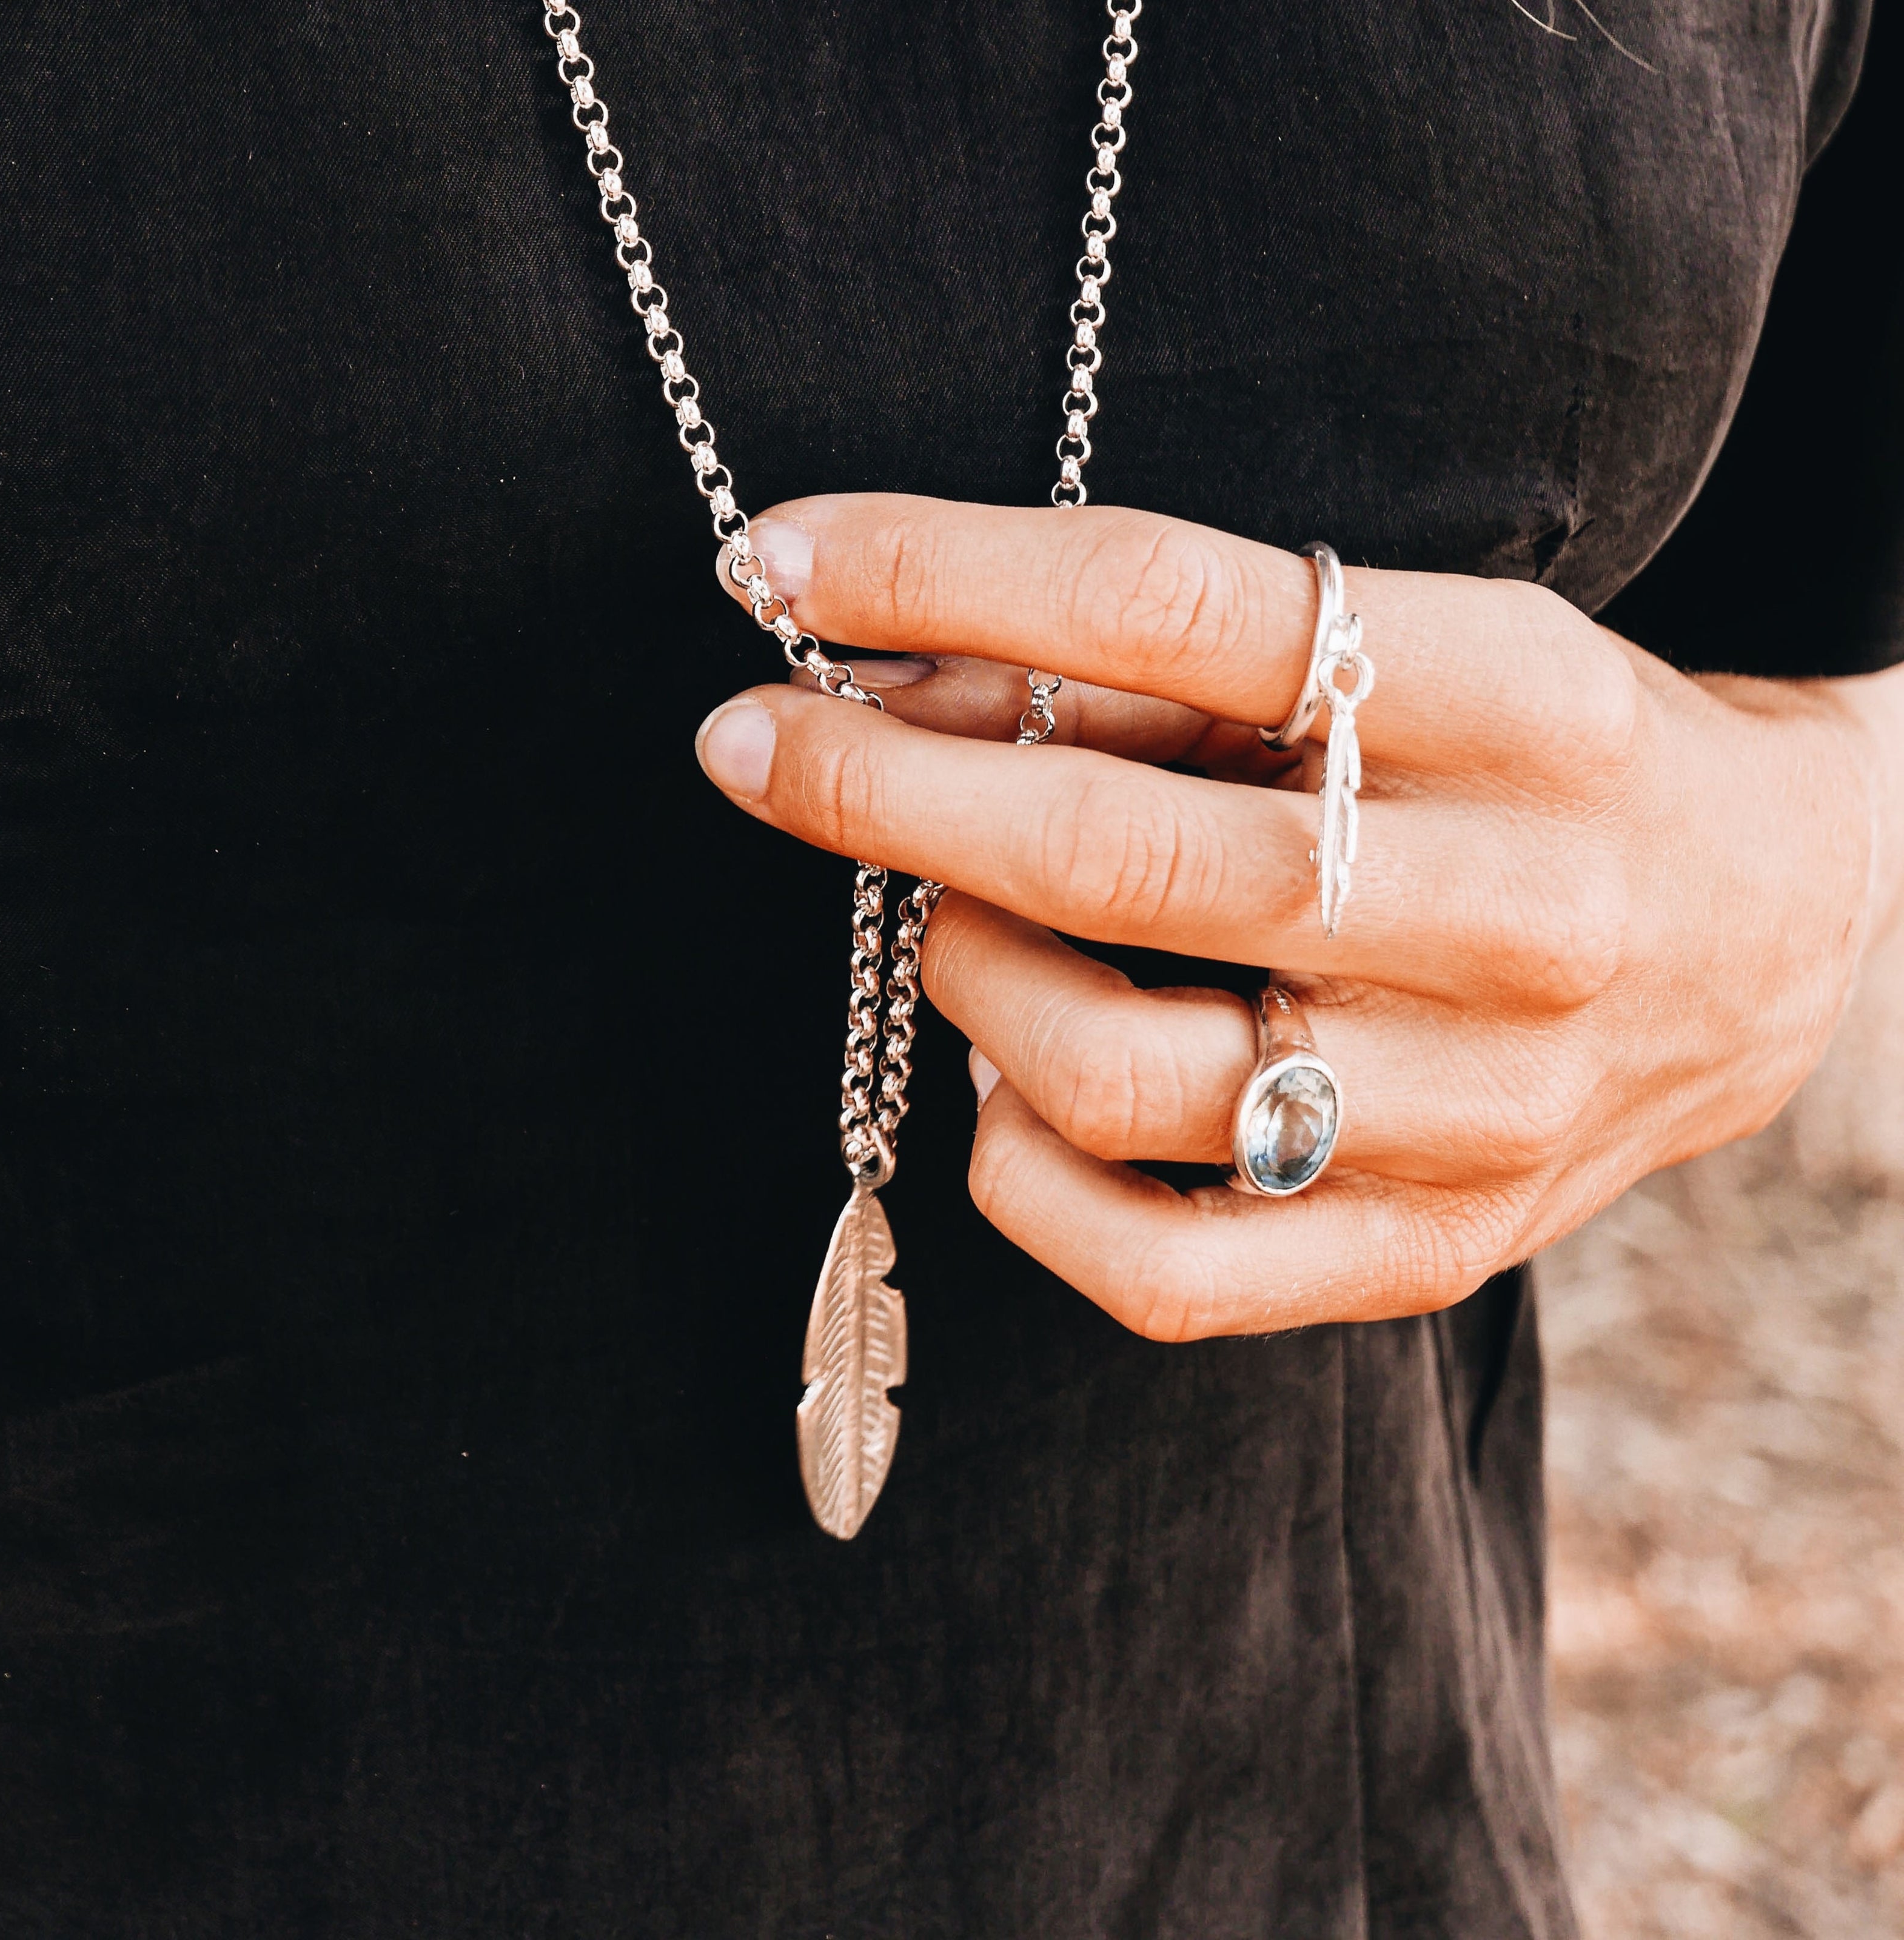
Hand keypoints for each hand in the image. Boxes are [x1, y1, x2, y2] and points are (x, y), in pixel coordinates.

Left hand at [694, 495, 1898, 1339]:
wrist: (1766, 937)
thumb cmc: (1543, 764)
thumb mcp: (1407, 649)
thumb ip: (1170, 663)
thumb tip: (895, 667)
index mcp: (1519, 700)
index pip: (1177, 608)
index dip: (941, 571)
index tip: (782, 562)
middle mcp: (1513, 913)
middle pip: (1118, 855)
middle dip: (880, 793)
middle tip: (754, 748)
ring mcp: (1475, 1112)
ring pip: (1111, 1075)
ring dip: (962, 981)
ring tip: (949, 926)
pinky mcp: (1433, 1251)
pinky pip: (1156, 1267)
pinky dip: (1020, 1177)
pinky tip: (1011, 1090)